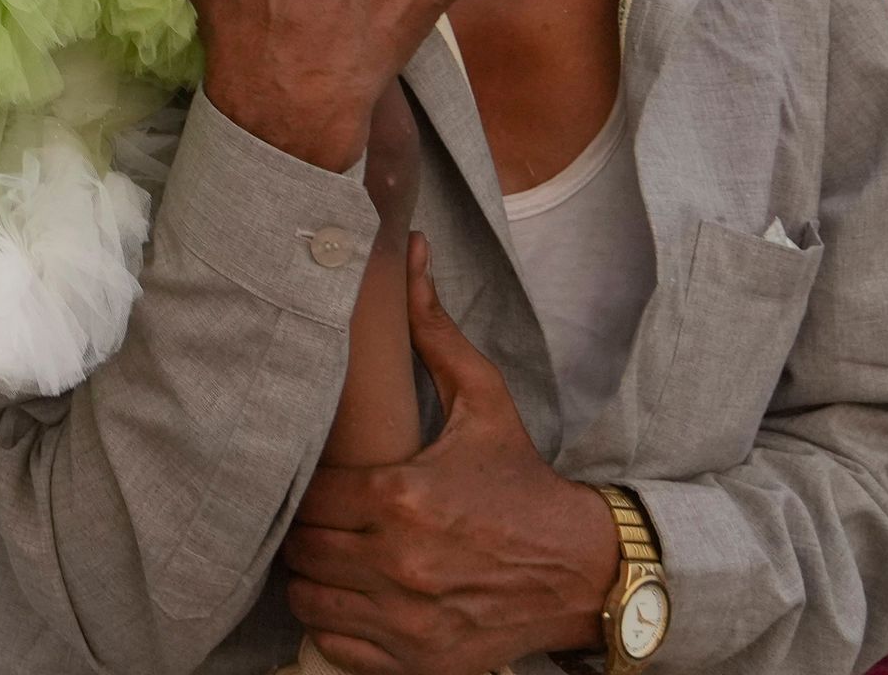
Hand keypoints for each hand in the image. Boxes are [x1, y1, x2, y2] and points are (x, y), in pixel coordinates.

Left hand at [282, 238, 618, 672]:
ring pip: (313, 601)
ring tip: (338, 560)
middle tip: (327, 521)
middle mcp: (399, 562)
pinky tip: (359, 602)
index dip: (308, 490)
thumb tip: (409, 253)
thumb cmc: (524, 481)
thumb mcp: (484, 401)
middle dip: (307, 534)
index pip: (309, 497)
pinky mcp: (422, 661)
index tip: (326, 486)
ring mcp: (409, 620)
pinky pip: (342, 649)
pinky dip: (341, 629)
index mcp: (402, 496)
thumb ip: (434, 332)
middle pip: (303, 550)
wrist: (584, 567)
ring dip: (318, 581)